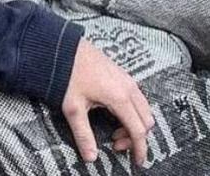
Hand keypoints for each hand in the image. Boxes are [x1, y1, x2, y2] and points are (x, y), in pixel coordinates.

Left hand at [61, 38, 154, 166]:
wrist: (64, 47)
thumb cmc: (68, 73)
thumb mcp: (73, 108)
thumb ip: (83, 134)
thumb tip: (90, 156)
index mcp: (120, 97)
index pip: (138, 130)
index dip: (140, 149)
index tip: (137, 162)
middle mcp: (129, 88)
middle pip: (146, 121)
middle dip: (135, 137)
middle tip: (116, 144)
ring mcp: (127, 80)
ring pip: (144, 109)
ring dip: (134, 124)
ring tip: (114, 131)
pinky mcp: (123, 75)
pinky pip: (137, 98)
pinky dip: (132, 112)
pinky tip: (114, 115)